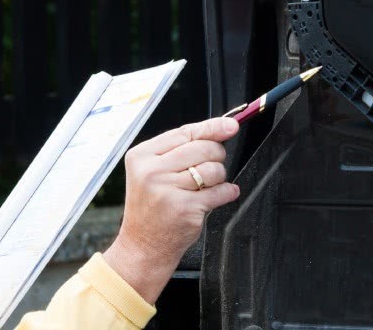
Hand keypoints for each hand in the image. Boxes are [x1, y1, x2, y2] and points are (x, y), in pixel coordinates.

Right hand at [103, 116, 239, 303]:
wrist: (142, 245)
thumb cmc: (152, 206)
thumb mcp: (152, 172)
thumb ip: (179, 150)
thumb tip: (223, 128)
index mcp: (141, 156)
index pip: (184, 132)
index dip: (212, 127)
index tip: (231, 125)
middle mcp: (151, 170)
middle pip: (202, 148)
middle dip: (216, 155)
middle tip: (211, 167)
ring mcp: (167, 190)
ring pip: (213, 169)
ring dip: (218, 177)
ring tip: (205, 187)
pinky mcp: (185, 208)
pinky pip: (220, 191)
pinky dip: (227, 192)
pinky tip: (218, 195)